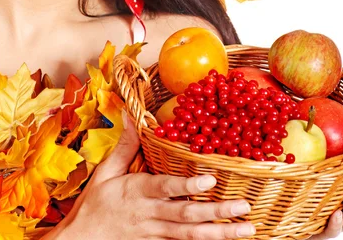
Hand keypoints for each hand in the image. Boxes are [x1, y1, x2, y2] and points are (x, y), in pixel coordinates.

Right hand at [48, 113, 255, 239]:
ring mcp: (156, 233)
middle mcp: (151, 214)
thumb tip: (132, 114)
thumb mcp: (105, 171)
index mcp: (139, 192)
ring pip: (192, 236)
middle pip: (187, 217)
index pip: (166, 188)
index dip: (188, 187)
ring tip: (247, 229)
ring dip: (221, 233)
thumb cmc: (94, 204)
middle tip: (244, 207)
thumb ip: (125, 145)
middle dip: (217, 213)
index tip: (210, 181)